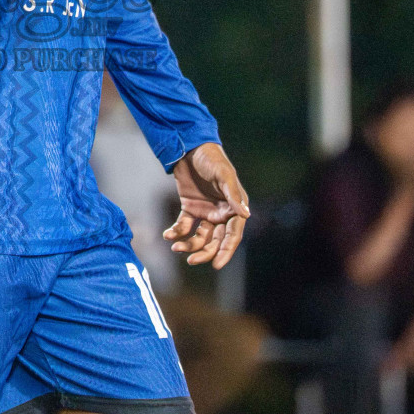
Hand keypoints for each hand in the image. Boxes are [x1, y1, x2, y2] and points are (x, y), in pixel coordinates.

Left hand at [163, 142, 249, 268]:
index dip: (226, 251)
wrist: (189, 147)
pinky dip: (176, 232)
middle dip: (204, 252)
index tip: (217, 265)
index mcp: (233, 208)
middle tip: (191, 261)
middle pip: (215, 241)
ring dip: (188, 245)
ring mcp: (205, 212)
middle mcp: (221, 213)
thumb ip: (233, 195)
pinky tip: (167, 234)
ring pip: (199, 237)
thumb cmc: (211, 159)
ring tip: (175, 246)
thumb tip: (246, 215)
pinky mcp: (190, 208)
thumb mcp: (224, 175)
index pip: (232, 235)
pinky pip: (184, 226)